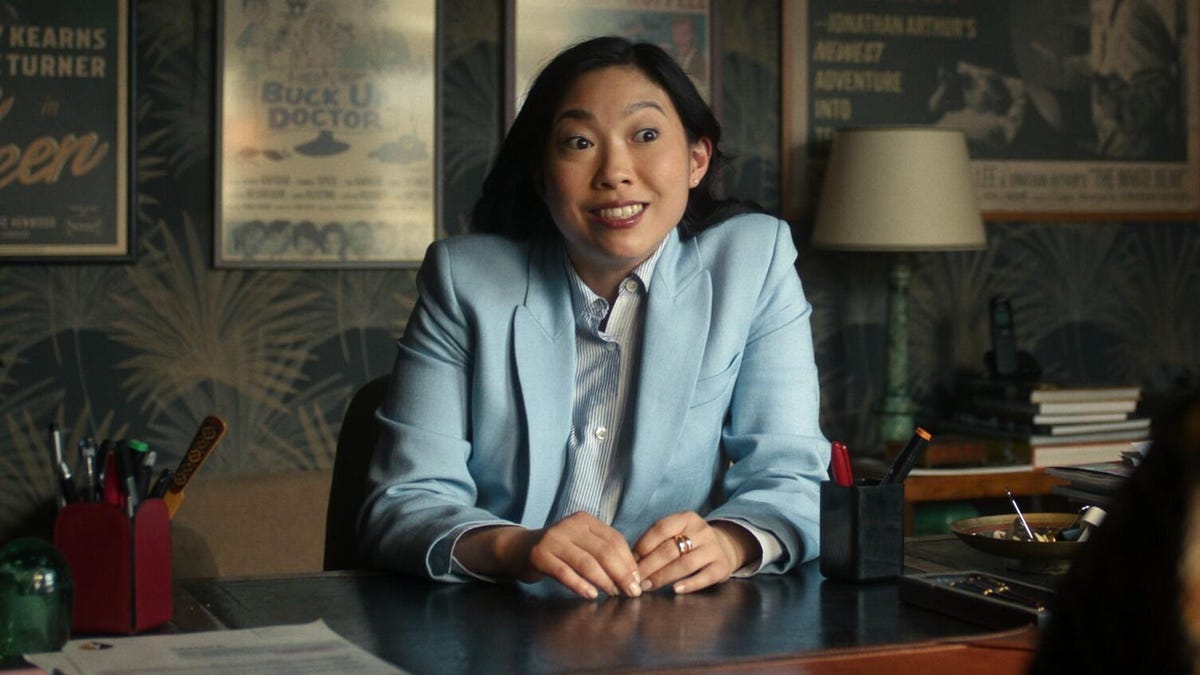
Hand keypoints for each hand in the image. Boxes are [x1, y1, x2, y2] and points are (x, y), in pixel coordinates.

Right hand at [455, 512, 642, 599]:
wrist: (518, 548)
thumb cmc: (558, 549)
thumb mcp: (581, 542)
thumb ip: (602, 552)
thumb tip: (631, 574)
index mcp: (585, 520)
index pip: (614, 539)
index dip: (628, 561)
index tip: (638, 580)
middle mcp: (570, 525)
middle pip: (604, 551)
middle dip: (621, 574)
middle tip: (631, 592)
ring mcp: (553, 539)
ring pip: (586, 562)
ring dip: (605, 581)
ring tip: (614, 594)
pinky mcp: (540, 555)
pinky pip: (564, 572)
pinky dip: (580, 585)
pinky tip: (591, 595)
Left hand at [633, 512, 758, 593]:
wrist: (723, 547)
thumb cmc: (689, 543)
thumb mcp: (676, 534)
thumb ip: (656, 543)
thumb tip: (630, 561)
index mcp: (686, 518)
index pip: (660, 529)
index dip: (642, 546)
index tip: (629, 562)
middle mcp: (701, 530)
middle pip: (669, 549)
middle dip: (648, 566)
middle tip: (634, 580)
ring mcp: (713, 548)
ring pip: (684, 564)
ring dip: (663, 577)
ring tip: (647, 587)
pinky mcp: (722, 566)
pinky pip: (705, 577)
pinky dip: (689, 584)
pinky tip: (675, 590)